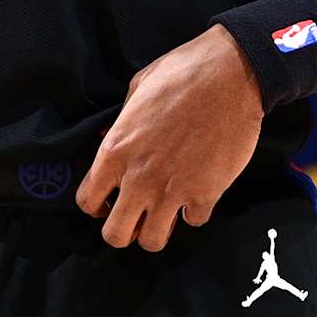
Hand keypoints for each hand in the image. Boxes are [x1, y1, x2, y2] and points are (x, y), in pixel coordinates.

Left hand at [75, 26, 263, 249]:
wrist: (229, 76)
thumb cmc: (180, 74)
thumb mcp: (135, 91)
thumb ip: (121, 124)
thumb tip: (111, 139)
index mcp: (115, 151)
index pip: (87, 201)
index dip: (96, 206)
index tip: (107, 202)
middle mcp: (138, 178)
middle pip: (116, 235)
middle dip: (122, 231)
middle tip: (134, 216)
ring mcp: (173, 190)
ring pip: (152, 241)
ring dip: (156, 229)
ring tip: (163, 212)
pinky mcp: (206, 194)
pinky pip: (194, 222)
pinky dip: (194, 212)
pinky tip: (196, 193)